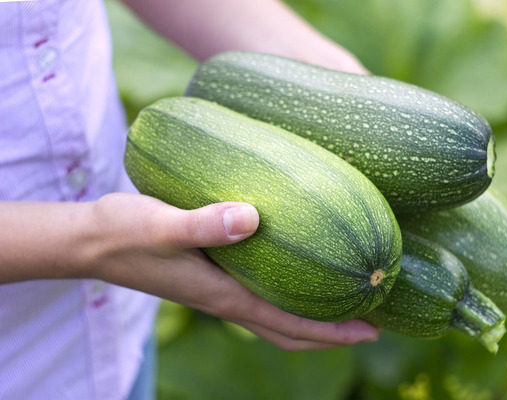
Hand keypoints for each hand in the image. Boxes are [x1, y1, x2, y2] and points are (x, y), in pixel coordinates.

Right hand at [85, 193, 379, 350]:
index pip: (288, 324)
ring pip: (276, 315)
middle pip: (288, 330)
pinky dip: (287, 293)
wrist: (92, 241)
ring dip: (312, 316)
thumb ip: (202, 225)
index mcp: (223, 297)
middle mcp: (226, 299)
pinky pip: (260, 293)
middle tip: (372, 324)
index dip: (332, 332)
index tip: (372, 330)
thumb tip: (251, 217)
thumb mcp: (161, 226)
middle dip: (331, 333)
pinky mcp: (212, 274)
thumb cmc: (124, 234)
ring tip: (345, 303)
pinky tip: (297, 270)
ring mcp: (219, 289)